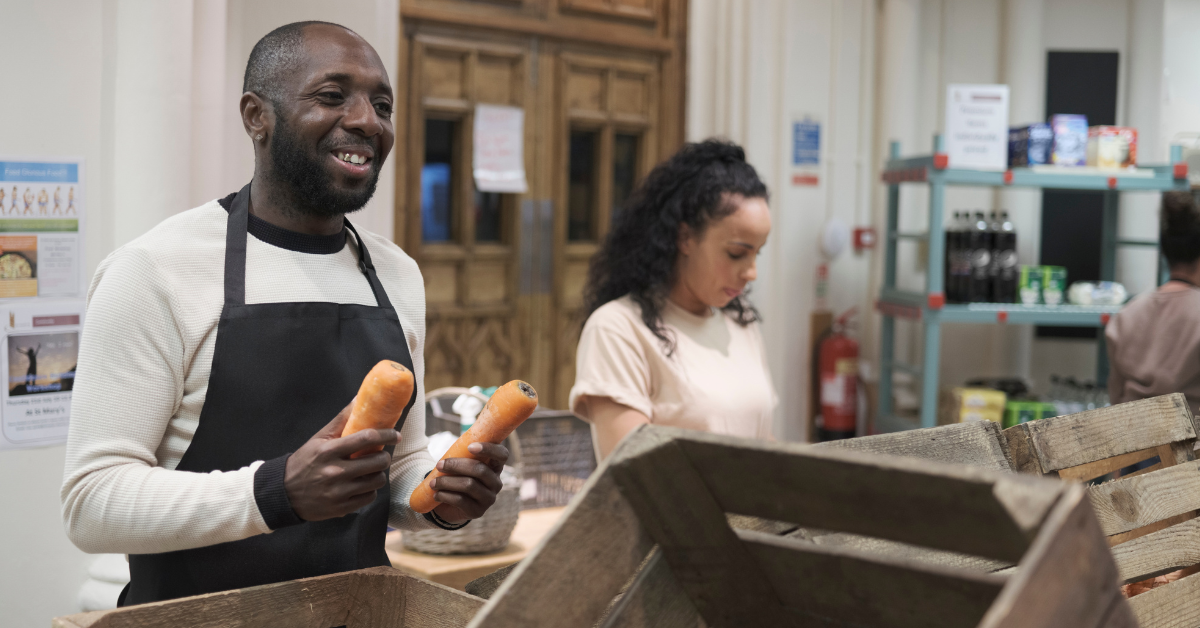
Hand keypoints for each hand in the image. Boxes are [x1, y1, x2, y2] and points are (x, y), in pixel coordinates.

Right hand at [284, 402, 400, 521]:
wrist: (283, 493)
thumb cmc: (304, 462)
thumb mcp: (318, 439)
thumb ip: (340, 420)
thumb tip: (359, 399)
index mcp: (329, 451)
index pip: (367, 438)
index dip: (387, 435)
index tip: (395, 435)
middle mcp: (335, 472)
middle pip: (378, 461)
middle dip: (384, 456)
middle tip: (380, 455)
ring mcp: (339, 492)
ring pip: (377, 481)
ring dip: (378, 474)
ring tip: (370, 471)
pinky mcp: (341, 508)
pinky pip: (370, 497)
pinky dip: (370, 490)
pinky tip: (362, 485)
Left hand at [430, 442, 508, 522]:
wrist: (452, 506)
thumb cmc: (458, 478)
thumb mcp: (462, 465)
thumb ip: (463, 456)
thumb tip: (450, 452)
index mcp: (495, 467)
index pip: (502, 454)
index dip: (490, 449)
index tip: (470, 447)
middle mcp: (496, 483)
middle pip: (480, 470)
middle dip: (456, 465)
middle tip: (439, 465)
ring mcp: (489, 499)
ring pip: (469, 485)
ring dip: (447, 482)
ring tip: (433, 482)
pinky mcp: (478, 511)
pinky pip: (461, 500)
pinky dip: (445, 495)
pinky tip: (436, 494)